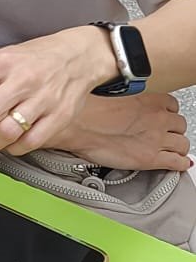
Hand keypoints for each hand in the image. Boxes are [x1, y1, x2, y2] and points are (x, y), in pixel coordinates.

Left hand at [0, 28, 115, 154]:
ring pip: (4, 134)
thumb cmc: (35, 59)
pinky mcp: (60, 116)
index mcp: (1, 63)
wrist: (79, 55)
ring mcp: (42, 99)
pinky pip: (28, 143)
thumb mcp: (2, 60)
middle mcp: (21, 80)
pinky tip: (14, 138)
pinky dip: (14, 147)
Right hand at [65, 90, 190, 172]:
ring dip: (178, 148)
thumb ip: (129, 101)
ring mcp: (157, 138)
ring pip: (183, 145)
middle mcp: (158, 117)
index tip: (163, 119)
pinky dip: (180, 165)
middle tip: (164, 136)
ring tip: (171, 152)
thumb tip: (128, 107)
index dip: (168, 114)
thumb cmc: (88, 110)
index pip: (173, 106)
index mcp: (150, 99)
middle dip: (173, 132)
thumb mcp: (114, 95)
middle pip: (180, 126)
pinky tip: (177, 165)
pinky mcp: (151, 158)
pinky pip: (178, 163)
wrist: (78, 124)